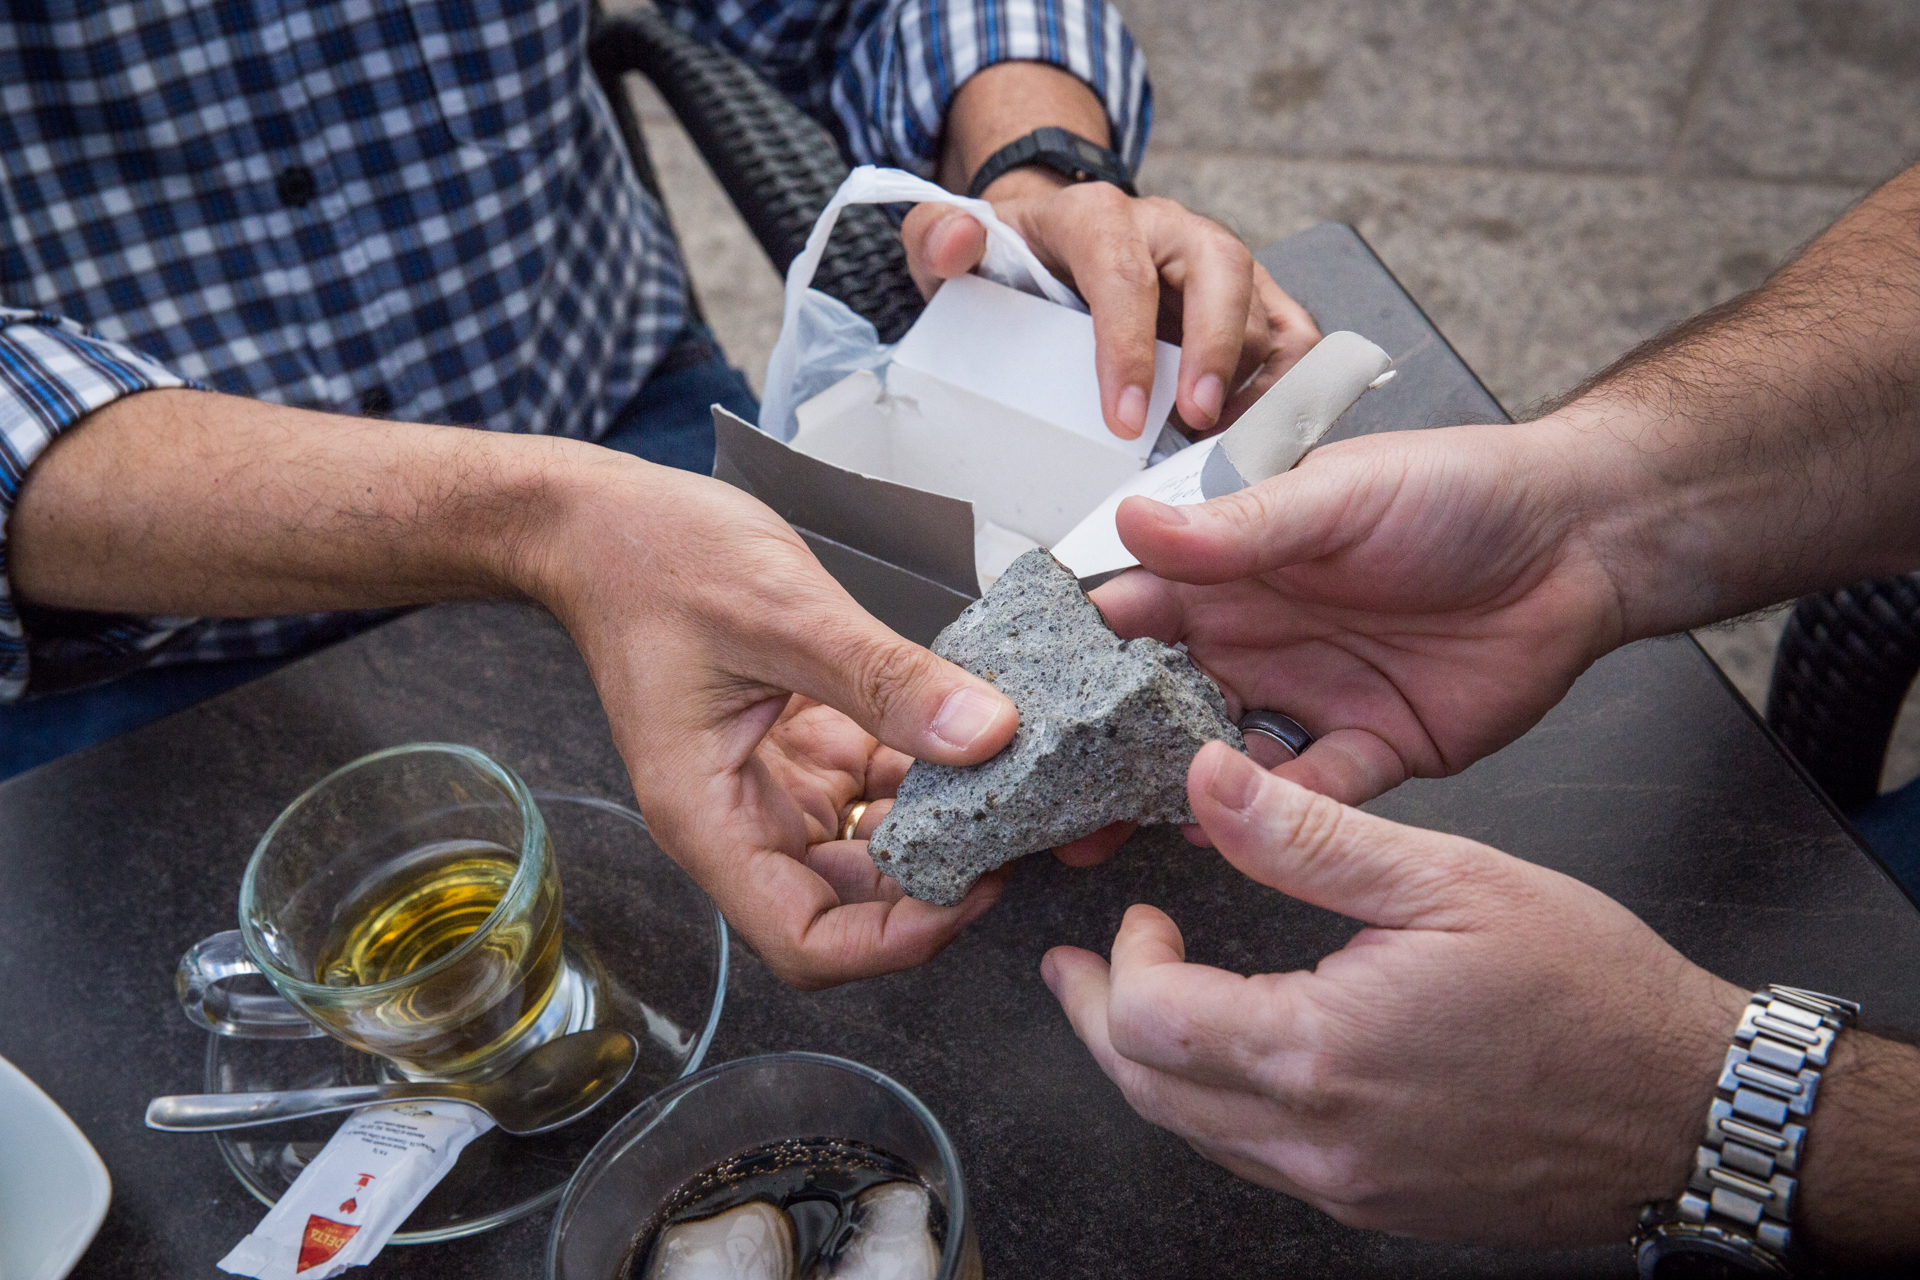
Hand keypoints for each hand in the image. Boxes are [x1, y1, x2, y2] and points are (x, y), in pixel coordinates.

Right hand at [524, 456, 1016, 988]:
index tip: (972, 890)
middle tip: (1012, 834)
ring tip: (1006, 786)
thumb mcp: (783, 611)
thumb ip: (885, 679)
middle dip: (932, 886)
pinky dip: (925, 773)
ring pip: (870, 852)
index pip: (806, 940)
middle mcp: (739, 818)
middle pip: (848, 908)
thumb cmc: (649, 559)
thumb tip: (984, 735)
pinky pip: (873, 787)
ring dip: (937, 830)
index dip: (896, 939)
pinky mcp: (799, 747)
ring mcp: (772, 786)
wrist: (604, 521)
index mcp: (708, 816)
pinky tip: (971, 737)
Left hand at [901, 174, 1318, 440]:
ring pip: (1266, 306)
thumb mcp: (952, 245)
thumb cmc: (1010, 261)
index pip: (1122, 273)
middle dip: (1217, 350)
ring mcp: (1217, 263)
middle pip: (1220, 271)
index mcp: (1098, 217)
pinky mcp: (1249, 298)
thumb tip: (956, 241)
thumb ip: (936, 238)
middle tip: (1199, 422)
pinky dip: (1289, 387)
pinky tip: (1258, 437)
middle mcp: (1170, 230)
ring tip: (1228, 447)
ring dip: (1256, 381)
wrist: (1049, 247)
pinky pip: (1293, 334)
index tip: (1122, 418)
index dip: (1127, 347)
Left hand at [1043, 744, 1745, 1244]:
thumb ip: (1309, 836)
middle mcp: (1320, 1142)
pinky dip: (1219, 1106)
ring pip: (1198, 1135)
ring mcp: (1346, 1188)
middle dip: (1099, 1022)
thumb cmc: (1589, 992)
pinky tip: (1234, 1056)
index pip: (1148, 1022)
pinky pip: (1260, 1161)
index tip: (1140, 917)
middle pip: (1151, 1093)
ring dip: (1153, 1067)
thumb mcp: (1446, 878)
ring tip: (1135, 1005)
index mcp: (1321, 1054)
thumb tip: (1210, 779)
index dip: (1119, 963)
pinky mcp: (1377, 1205)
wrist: (1691, 1107)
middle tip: (1078, 972)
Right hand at [1089, 416, 1628, 813]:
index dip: (1074, 653)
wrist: (1581, 541)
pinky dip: (1271, 818)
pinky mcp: (1371, 750)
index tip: (1017, 691)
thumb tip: (1131, 523)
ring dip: (1169, 794)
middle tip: (1043, 788)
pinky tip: (1229, 832)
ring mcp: (1309, 698)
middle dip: (1101, 748)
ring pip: (1220, 763)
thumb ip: (1236, 529)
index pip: (1131, 615)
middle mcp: (1258, 640)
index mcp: (1234, 570)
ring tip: (1107, 827)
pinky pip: (1311, 796)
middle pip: (1158, 706)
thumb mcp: (1336, 497)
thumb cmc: (1457, 491)